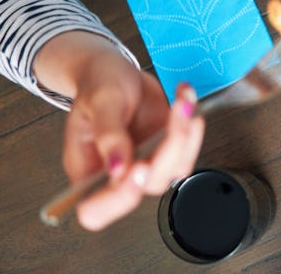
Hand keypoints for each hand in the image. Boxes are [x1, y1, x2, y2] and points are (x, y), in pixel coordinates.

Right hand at [34, 32, 204, 230]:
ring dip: (187, 134)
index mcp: (87, 170)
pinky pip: (188, 149)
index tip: (138, 167)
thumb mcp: (98, 102)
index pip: (96, 210)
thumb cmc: (97, 84)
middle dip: (169, 149)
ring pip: (176, 168)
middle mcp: (118, 172)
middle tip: (175, 113)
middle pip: (148, 185)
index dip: (119, 199)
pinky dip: (193, 125)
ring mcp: (145, 160)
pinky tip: (185, 99)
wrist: (114, 70)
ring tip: (182, 100)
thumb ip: (108, 135)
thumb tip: (117, 169)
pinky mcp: (165, 147)